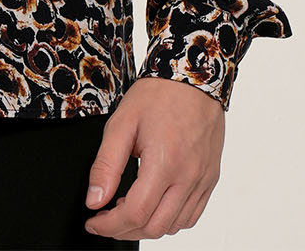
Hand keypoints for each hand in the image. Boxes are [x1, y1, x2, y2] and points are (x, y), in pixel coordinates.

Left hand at [84, 76, 223, 239]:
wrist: (193, 76)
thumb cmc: (158, 95)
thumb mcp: (122, 123)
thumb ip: (106, 165)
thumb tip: (94, 200)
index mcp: (165, 163)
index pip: (135, 213)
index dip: (109, 225)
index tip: (94, 221)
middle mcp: (188, 177)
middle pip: (154, 227)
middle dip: (124, 230)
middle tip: (106, 217)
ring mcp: (203, 180)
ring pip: (175, 226)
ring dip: (147, 226)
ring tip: (128, 207)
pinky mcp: (211, 178)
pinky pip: (192, 215)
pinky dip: (170, 219)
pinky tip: (154, 204)